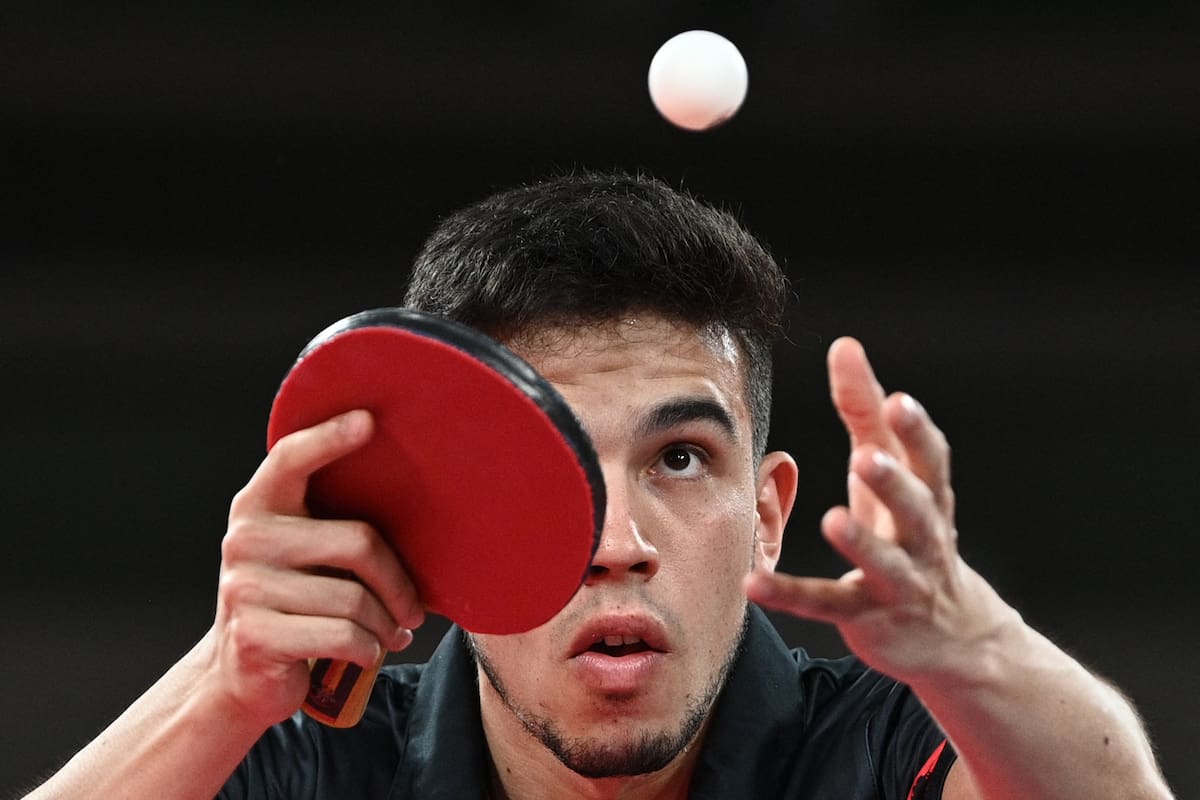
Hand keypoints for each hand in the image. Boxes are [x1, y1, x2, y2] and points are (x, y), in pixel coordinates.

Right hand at [205, 409, 423, 727]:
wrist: (241, 676)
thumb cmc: (295, 603)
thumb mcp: (302, 555)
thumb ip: (331, 525)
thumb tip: (418, 504)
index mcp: (258, 507)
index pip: (291, 459)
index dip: (329, 438)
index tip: (368, 421)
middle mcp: (246, 539)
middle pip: (357, 542)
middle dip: (398, 583)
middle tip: (414, 608)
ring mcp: (245, 588)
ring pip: (355, 599)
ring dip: (385, 624)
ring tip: (392, 632)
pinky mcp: (256, 635)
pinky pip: (343, 636)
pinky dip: (369, 649)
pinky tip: (370, 652)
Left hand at [746, 337, 1012, 681]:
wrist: (952, 635)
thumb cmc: (910, 531)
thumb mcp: (892, 471)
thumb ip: (866, 411)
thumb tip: (844, 345)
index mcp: (929, 497)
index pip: (929, 460)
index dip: (915, 431)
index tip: (895, 400)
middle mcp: (924, 539)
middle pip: (917, 509)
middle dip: (894, 483)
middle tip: (870, 457)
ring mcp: (901, 583)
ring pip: (885, 562)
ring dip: (861, 543)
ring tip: (833, 520)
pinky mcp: (868, 617)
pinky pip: (827, 604)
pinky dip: (790, 594)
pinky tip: (753, 582)